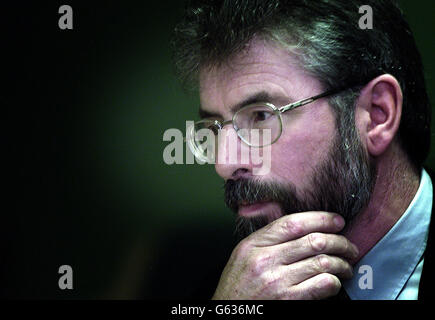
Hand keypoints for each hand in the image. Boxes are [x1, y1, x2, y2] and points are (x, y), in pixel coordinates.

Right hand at [212, 211, 358, 299]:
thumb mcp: (242, 256)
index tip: (336, 221)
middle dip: (339, 241)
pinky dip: (334, 282)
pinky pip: (322, 285)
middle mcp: (265, 260)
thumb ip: (265, 241)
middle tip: (349, 246)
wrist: (228, 313)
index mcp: (253, 245)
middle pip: (313, 241)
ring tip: (346, 266)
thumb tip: (300, 227)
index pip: (293, 223)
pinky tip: (334, 282)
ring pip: (323, 262)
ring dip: (342, 263)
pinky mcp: (288, 299)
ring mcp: (277, 281)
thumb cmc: (237, 288)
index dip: (320, 219)